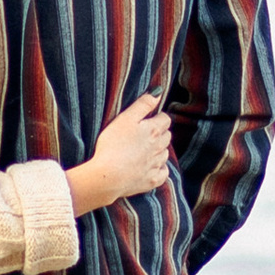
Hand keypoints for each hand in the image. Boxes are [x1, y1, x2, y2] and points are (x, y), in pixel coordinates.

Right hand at [65, 94, 172, 213]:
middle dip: (160, 133)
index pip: (165, 119)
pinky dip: (160, 169)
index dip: (158, 117)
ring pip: (165, 154)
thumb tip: (158, 93)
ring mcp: (155, 165)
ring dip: (159, 150)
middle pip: (167, 136)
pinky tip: (152, 167)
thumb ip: (143, 104)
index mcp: (153, 130)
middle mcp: (158, 148)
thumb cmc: (112, 144)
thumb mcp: (125, 118)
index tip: (149, 118)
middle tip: (147, 133)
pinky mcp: (151, 181)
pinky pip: (163, 173)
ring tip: (146, 149)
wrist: (107, 176)